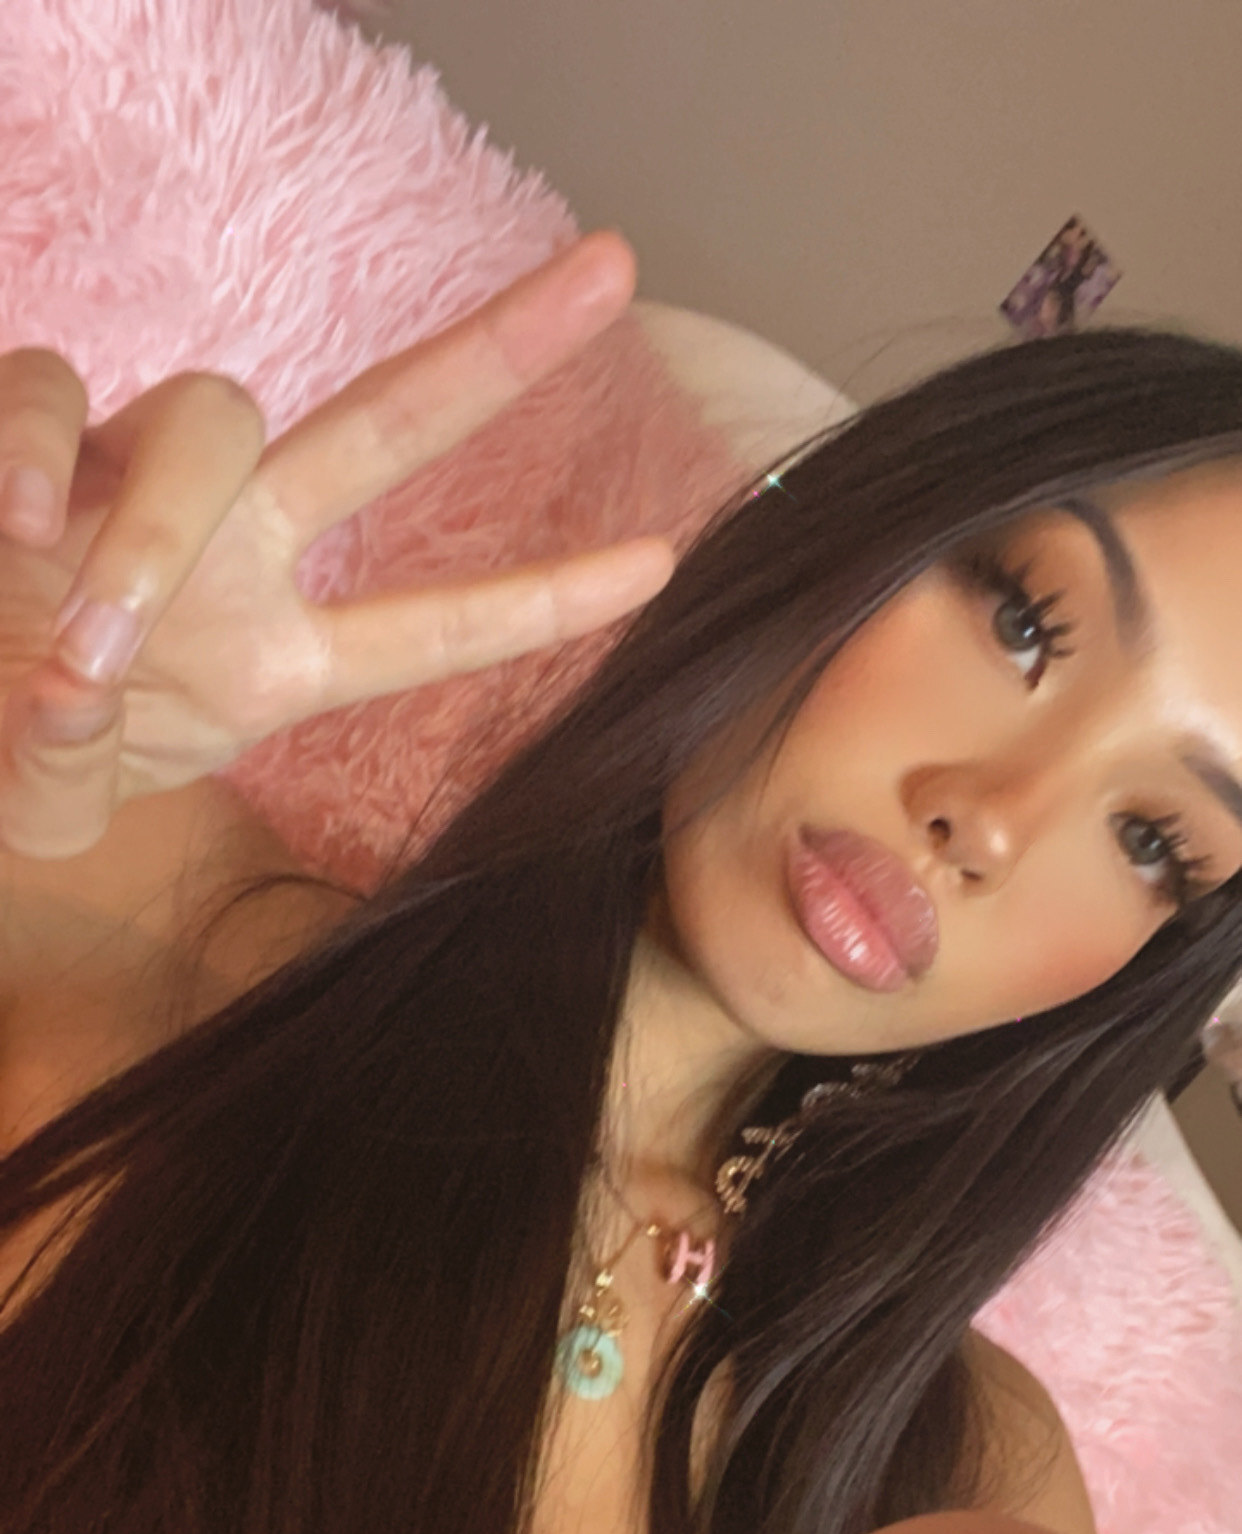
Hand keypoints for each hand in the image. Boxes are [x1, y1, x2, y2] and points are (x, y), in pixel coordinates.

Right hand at [0, 231, 675, 859]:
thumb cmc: (10, 746)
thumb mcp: (55, 797)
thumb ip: (68, 769)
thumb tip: (69, 686)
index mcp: (276, 657)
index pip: (429, 629)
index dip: (539, 600)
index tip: (662, 563)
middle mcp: (233, 549)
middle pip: (384, 429)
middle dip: (496, 357)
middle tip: (615, 272)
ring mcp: (137, 478)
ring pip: (210, 417)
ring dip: (157, 525)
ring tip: (95, 631)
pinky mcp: (28, 435)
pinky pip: (48, 393)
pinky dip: (30, 446)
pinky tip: (11, 522)